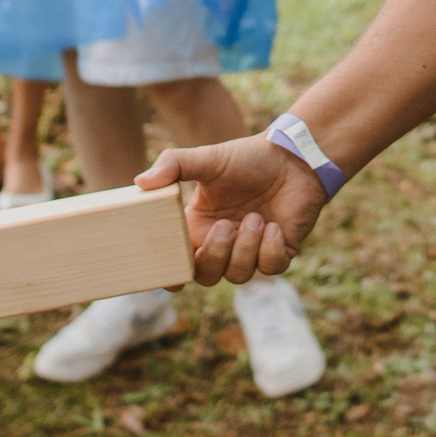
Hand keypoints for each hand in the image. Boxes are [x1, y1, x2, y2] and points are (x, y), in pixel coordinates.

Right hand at [134, 135, 328, 284]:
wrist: (294, 157)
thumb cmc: (248, 158)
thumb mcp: (208, 158)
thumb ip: (174, 165)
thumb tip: (141, 183)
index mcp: (198, 227)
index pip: (179, 262)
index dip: (172, 276)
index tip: (172, 279)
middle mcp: (221, 244)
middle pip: (206, 276)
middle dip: (214, 256)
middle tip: (226, 226)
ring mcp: (250, 251)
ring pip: (238, 275)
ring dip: (246, 247)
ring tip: (257, 217)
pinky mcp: (278, 253)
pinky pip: (270, 269)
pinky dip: (271, 250)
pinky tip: (274, 226)